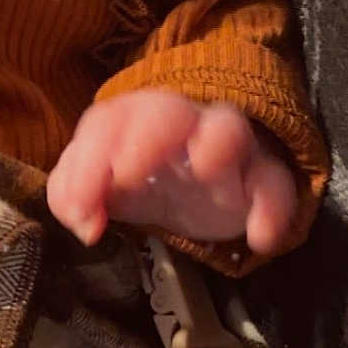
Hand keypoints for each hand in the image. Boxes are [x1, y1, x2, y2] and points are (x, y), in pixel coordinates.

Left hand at [46, 90, 296, 255]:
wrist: (193, 193)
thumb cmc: (138, 179)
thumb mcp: (94, 189)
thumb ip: (72, 196)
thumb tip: (85, 222)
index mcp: (131, 121)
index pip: (106, 123)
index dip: (88, 163)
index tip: (81, 211)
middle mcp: (178, 125)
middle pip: (167, 110)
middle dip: (148, 134)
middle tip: (128, 173)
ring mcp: (223, 148)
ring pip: (229, 127)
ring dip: (217, 141)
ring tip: (205, 168)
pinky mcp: (259, 178)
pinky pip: (274, 181)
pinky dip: (272, 205)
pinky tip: (260, 237)